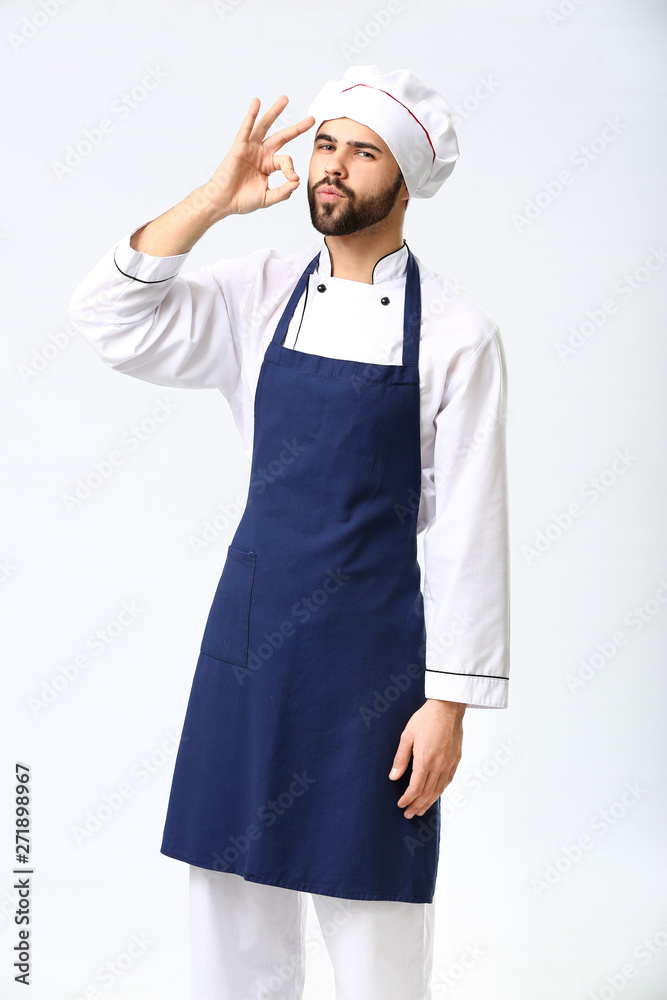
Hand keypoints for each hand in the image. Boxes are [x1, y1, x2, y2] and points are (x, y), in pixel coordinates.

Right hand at [198, 95, 315, 217]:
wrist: (224, 202)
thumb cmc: (242, 200)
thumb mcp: (268, 198)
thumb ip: (283, 193)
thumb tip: (296, 183)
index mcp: (269, 165)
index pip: (286, 161)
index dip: (291, 169)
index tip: (292, 179)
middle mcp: (261, 154)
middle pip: (282, 137)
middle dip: (296, 128)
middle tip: (311, 119)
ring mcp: (251, 148)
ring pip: (265, 126)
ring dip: (275, 112)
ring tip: (285, 99)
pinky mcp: (239, 147)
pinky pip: (246, 128)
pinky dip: (251, 115)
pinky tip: (256, 102)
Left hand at [389, 699, 464, 817]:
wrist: (448, 707)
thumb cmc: (426, 718)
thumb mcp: (407, 735)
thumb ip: (400, 758)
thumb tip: (393, 776)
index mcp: (425, 759)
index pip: (416, 788)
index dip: (407, 799)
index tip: (401, 805)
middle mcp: (439, 765)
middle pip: (428, 793)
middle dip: (417, 805)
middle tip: (409, 814)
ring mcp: (449, 763)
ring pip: (439, 790)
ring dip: (429, 802)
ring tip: (420, 810)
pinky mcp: (456, 759)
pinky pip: (448, 781)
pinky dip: (440, 791)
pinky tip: (435, 794)